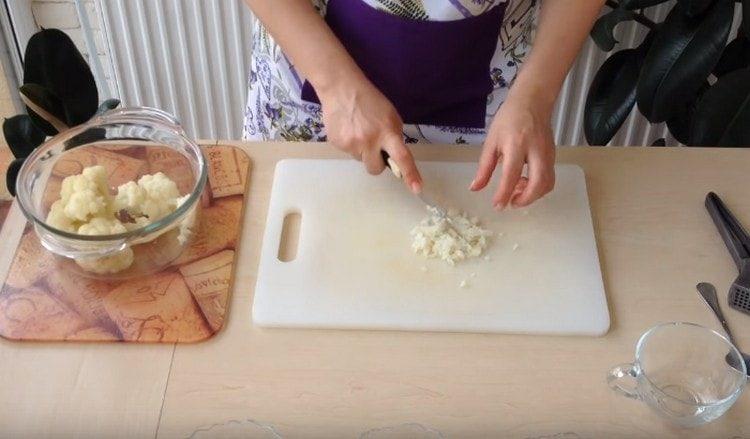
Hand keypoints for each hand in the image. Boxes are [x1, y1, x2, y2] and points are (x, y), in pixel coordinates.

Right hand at [318, 78, 421, 193]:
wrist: (341, 88)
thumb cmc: (370, 100)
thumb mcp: (390, 115)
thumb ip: (393, 135)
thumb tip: (393, 153)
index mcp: (387, 132)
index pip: (402, 157)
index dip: (410, 174)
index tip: (417, 189)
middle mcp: (369, 141)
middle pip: (375, 169)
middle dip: (377, 162)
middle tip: (374, 147)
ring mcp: (351, 144)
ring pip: (360, 159)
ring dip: (362, 150)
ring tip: (358, 129)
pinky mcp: (337, 144)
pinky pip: (348, 152)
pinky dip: (349, 143)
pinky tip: (348, 127)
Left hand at [470, 89, 555, 208]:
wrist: (532, 102)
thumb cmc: (508, 120)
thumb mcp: (491, 142)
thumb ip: (484, 167)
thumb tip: (475, 188)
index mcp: (516, 144)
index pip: (511, 174)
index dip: (504, 193)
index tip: (497, 206)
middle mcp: (536, 150)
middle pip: (538, 183)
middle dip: (526, 199)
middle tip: (511, 203)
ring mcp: (548, 154)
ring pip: (547, 183)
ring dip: (533, 195)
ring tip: (517, 192)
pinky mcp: (553, 156)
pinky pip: (549, 178)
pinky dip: (538, 187)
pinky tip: (525, 182)